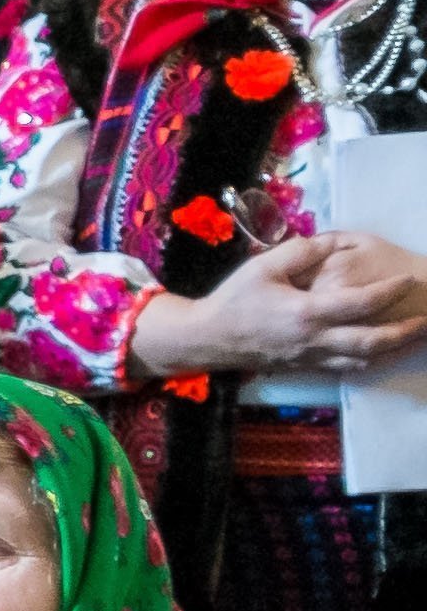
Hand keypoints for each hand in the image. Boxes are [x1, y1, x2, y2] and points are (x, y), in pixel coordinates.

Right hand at [135, 232, 426, 379]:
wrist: (206, 339)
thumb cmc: (233, 299)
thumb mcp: (264, 266)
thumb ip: (303, 251)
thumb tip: (334, 243)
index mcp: (306, 313)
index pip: (361, 302)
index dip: (389, 291)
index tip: (407, 279)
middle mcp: (314, 339)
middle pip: (372, 341)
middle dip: (405, 331)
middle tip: (426, 320)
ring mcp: (310, 357)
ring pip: (363, 359)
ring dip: (392, 348)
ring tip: (412, 336)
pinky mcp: (304, 365)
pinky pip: (345, 367)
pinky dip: (368, 359)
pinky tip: (379, 350)